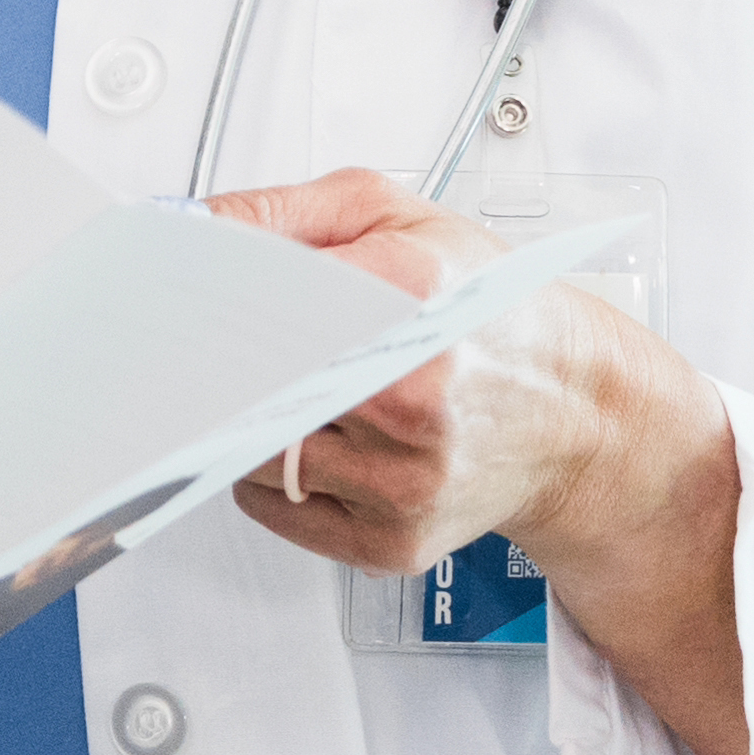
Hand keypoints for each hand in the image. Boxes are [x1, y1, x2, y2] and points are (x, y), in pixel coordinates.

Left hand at [204, 167, 715, 580]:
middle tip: (200, 347)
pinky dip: (270, 474)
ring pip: (253, 453)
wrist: (578, 414)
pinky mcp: (394, 542)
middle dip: (212, 367)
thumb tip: (195, 225)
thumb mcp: (400, 217)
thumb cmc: (492, 309)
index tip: (175, 300)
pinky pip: (276, 508)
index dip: (205, 303)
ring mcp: (403, 479)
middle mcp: (412, 395)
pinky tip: (313, 437)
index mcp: (414, 293)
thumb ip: (287, 212)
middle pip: (249, 386)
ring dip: (246, 420)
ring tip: (294, 386)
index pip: (262, 302)